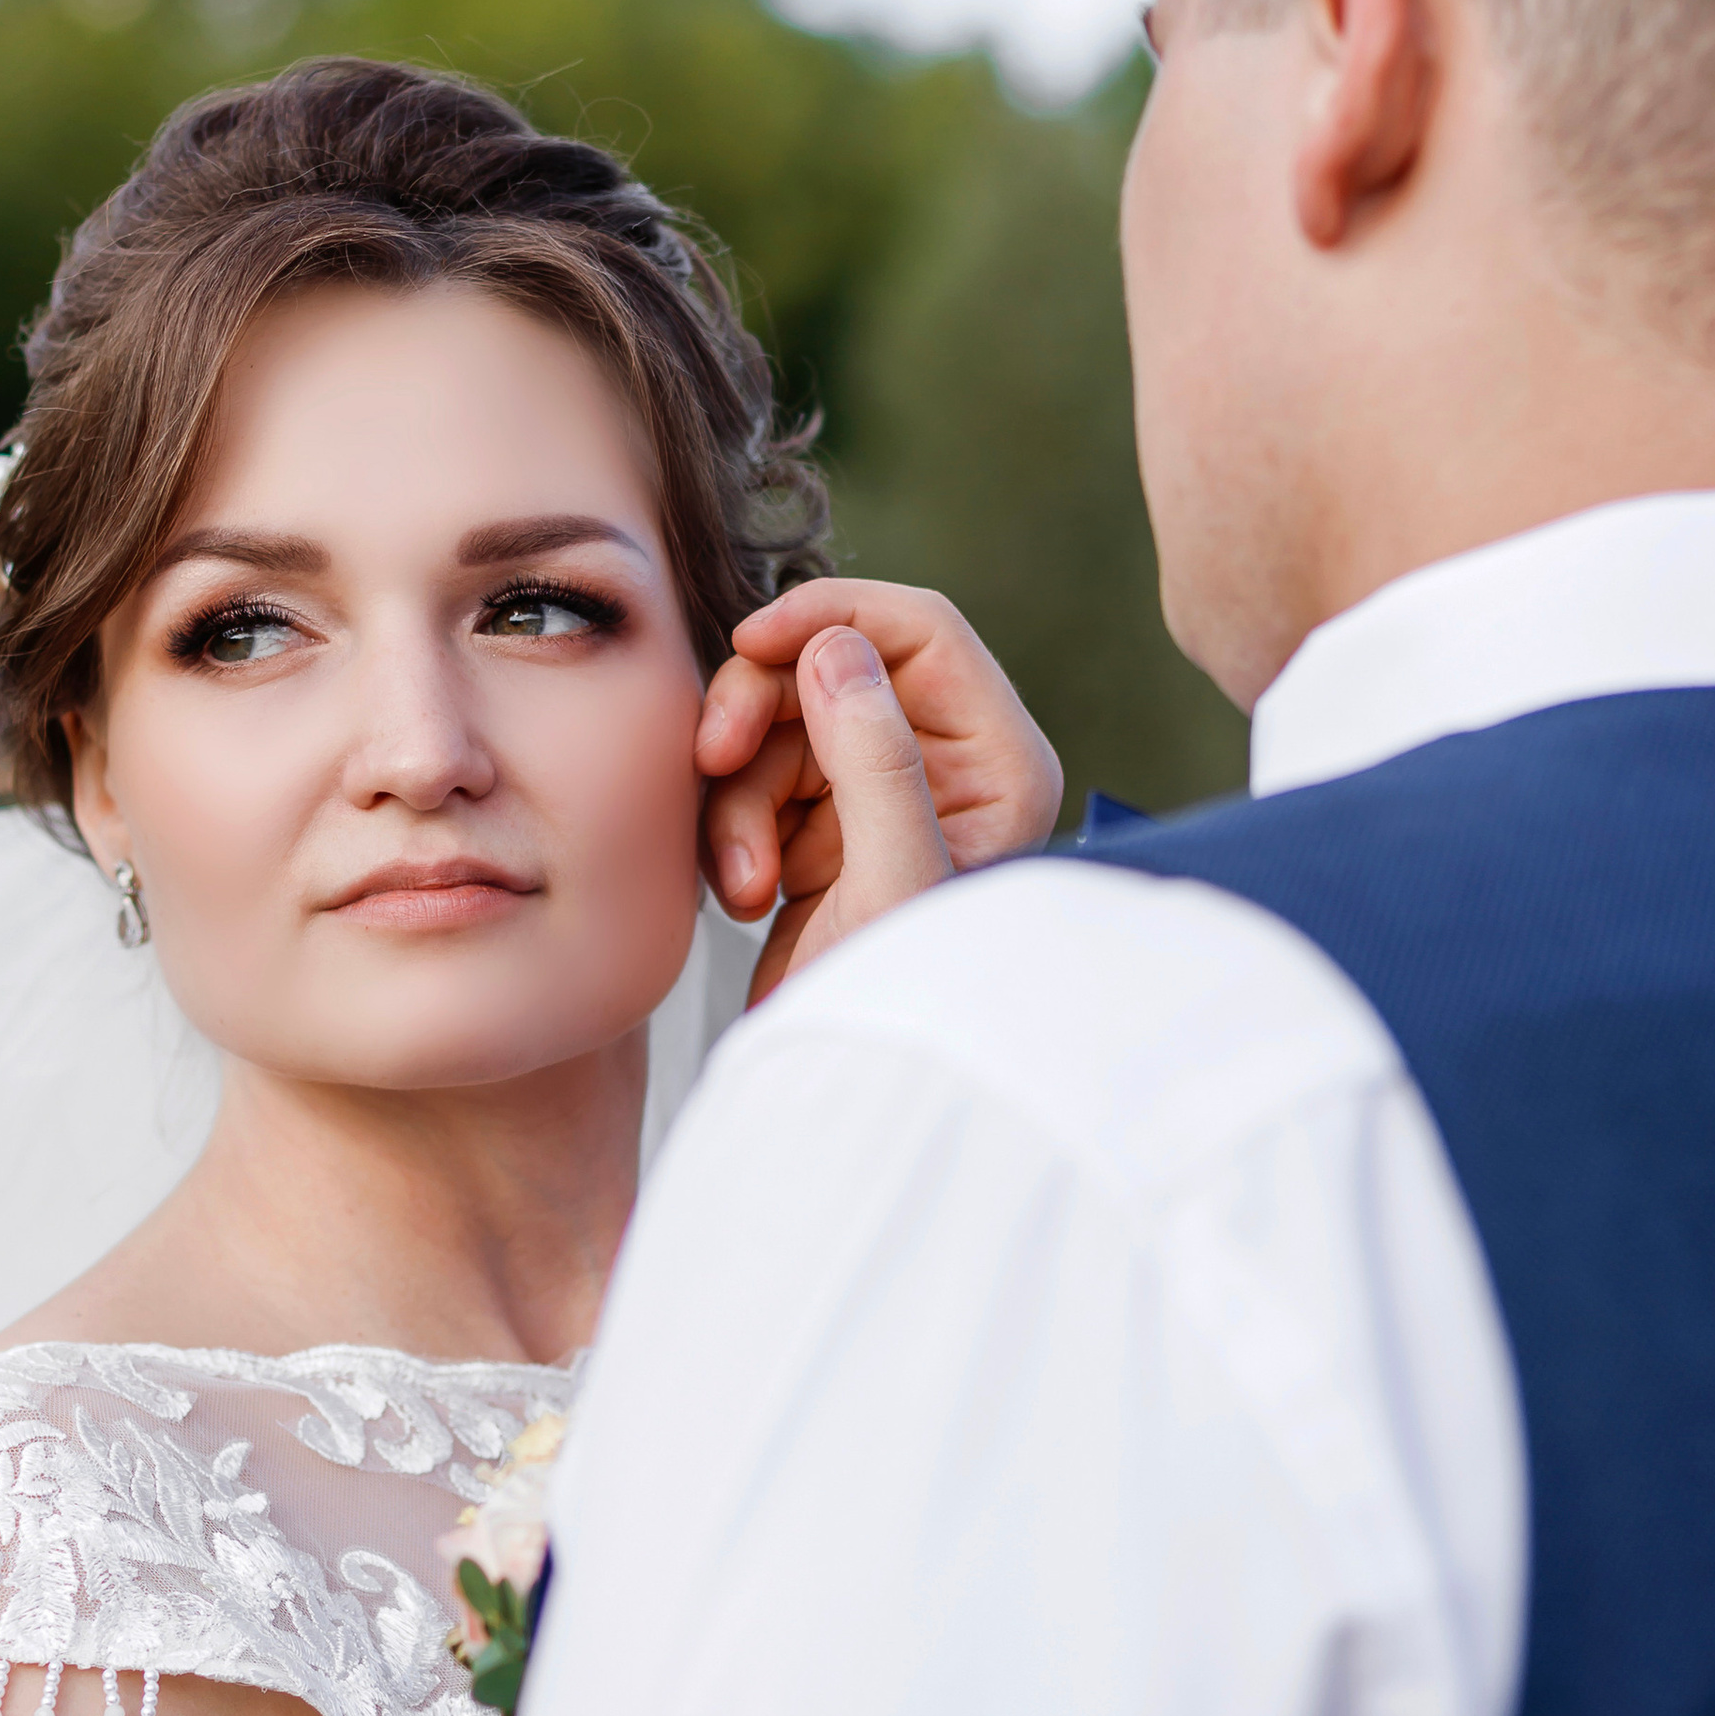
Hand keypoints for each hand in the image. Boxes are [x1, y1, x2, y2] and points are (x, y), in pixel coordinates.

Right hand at [696, 580, 1063, 1003]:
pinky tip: (747, 900)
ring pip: (780, 726)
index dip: (830, 615)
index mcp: (997, 763)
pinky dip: (734, 829)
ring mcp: (880, 800)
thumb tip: (835, 647)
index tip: (751, 641)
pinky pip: (755, 781)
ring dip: (739, 793)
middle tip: (716, 758)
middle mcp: (945, 768)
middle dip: (762, 711)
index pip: (920, 630)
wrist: (847, 1100)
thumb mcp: (892, 879)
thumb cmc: (897, 1007)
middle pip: (833, 666)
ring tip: (746, 885)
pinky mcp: (823, 836)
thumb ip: (875, 757)